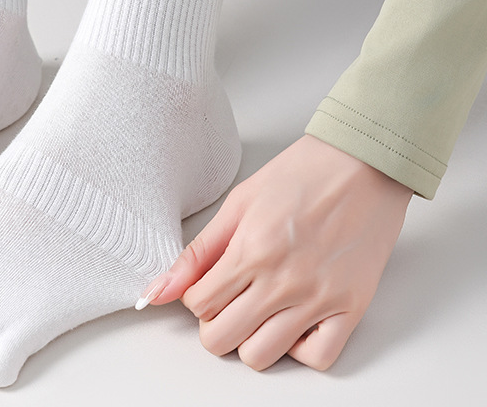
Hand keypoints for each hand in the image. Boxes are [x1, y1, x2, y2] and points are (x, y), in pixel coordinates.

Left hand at [139, 134, 412, 370]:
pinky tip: (294, 320)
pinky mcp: (352, 308)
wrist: (362, 163)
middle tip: (228, 299)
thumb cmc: (302, 173)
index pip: (198, 304)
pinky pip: (317, 358)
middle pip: (222, 339)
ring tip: (259, 309)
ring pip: (262, 356)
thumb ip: (198, 252)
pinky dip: (299, 348)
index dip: (195, 295)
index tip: (208, 282)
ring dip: (251, 338)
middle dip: (214, 322)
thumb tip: (159, 290)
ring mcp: (319, 298)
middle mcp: (282, 281)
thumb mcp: (239, 201)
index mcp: (250, 250)